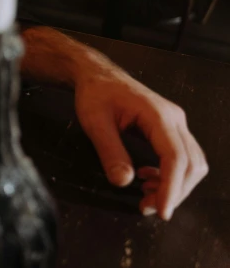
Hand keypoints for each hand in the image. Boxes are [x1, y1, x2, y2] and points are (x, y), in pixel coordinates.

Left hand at [74, 66, 207, 219]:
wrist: (97, 75)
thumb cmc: (95, 93)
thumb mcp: (95, 122)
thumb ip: (110, 152)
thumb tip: (123, 182)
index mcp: (158, 115)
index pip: (175, 157)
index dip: (171, 188)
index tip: (161, 211)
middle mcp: (174, 119)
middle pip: (190, 164)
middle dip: (174, 192)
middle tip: (148, 208)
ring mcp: (175, 123)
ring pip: (190, 162)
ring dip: (174, 185)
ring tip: (146, 197)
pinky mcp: (169, 128)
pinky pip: (181, 156)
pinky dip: (170, 175)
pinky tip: (147, 179)